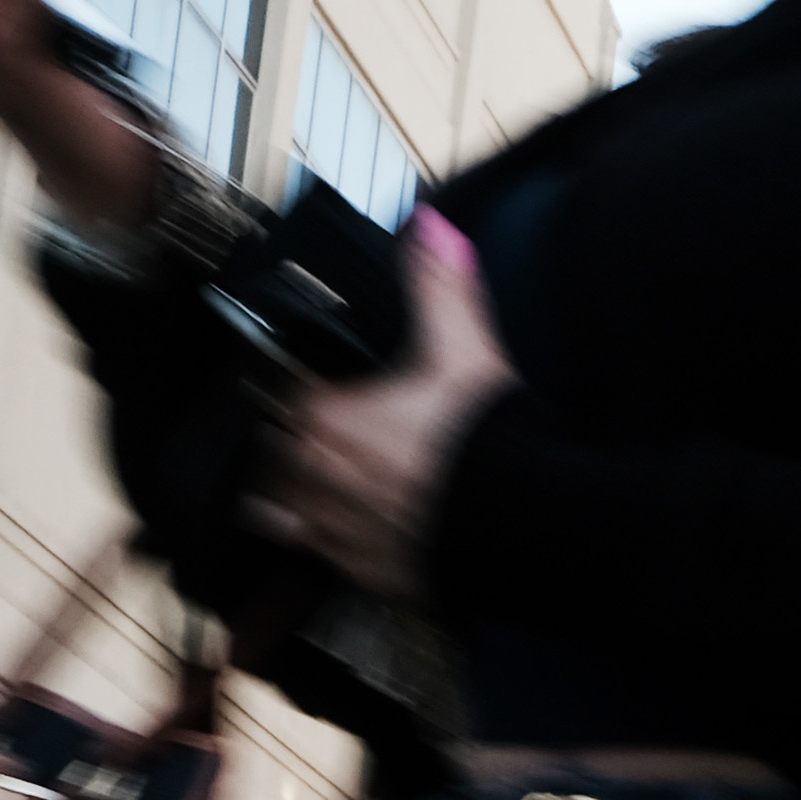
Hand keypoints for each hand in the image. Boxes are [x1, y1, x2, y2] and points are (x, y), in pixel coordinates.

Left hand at [253, 215, 513, 598]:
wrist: (529, 535)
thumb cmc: (490, 447)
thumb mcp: (466, 352)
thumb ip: (440, 287)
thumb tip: (429, 226)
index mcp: (325, 418)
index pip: (279, 390)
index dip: (295, 384)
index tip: (314, 383)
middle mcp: (316, 477)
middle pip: (271, 451)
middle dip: (289, 439)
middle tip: (320, 431)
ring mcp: (335, 531)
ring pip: (279, 507)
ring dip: (290, 493)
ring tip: (317, 484)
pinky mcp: (363, 573)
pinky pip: (320, 554)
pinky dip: (328, 540)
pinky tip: (352, 529)